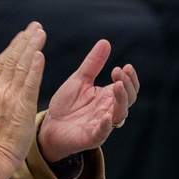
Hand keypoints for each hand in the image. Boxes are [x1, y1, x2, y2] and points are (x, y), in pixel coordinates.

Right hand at [0, 22, 45, 178]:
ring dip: (32, 47)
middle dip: (25, 40)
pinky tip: (40, 54)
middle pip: (12, 58)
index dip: (13, 47)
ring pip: (21, 65)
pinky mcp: (22, 105)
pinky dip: (35, 67)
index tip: (22, 35)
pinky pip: (29, 82)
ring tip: (40, 33)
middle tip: (35, 27)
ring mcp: (9, 96)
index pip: (1, 61)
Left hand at [38, 39, 139, 162]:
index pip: (128, 88)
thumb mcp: (79, 79)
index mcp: (107, 96)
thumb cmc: (66, 104)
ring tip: (116, 86)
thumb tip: (105, 42)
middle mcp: (108, 110)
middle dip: (126, 85)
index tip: (125, 66)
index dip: (129, 78)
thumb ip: (93, 63)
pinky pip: (102, 133)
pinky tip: (107, 117)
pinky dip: (106, 126)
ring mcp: (102, 124)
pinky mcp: (91, 137)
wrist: (49, 125)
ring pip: (119, 114)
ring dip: (120, 100)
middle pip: (128, 99)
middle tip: (118, 72)